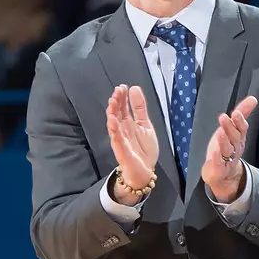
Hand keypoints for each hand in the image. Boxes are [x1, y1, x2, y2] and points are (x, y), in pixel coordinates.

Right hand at [105, 84, 158, 204]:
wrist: (145, 172)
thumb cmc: (143, 151)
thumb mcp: (146, 125)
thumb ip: (140, 109)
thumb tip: (135, 89)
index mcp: (128, 123)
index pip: (123, 107)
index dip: (122, 97)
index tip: (122, 87)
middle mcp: (122, 130)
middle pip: (117, 114)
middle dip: (116, 102)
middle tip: (117, 91)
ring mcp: (120, 140)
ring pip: (114, 124)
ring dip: (112, 113)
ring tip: (113, 102)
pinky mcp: (122, 150)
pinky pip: (116, 139)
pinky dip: (114, 130)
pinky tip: (112, 121)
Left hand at [202, 96, 256, 201]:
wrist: (225, 175)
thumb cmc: (227, 147)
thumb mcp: (233, 129)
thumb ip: (242, 113)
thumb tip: (253, 98)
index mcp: (239, 138)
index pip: (241, 128)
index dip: (239, 121)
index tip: (236, 112)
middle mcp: (235, 148)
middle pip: (234, 138)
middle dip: (230, 128)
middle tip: (224, 117)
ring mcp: (227, 159)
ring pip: (227, 150)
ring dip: (224, 142)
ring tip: (220, 133)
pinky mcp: (219, 169)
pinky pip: (219, 164)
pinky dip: (217, 159)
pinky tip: (214, 152)